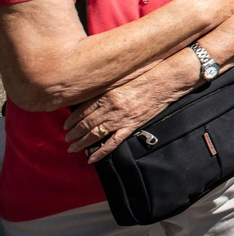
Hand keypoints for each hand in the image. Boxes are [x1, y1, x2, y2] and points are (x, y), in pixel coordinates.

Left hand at [64, 56, 192, 161]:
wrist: (165, 81)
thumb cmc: (144, 77)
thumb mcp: (121, 81)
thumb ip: (105, 91)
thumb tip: (90, 100)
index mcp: (106, 95)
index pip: (82, 111)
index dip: (71, 120)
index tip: (66, 125)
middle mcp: (110, 108)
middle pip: (85, 124)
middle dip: (73, 134)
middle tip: (66, 139)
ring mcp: (120, 119)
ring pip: (95, 135)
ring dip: (81, 143)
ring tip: (73, 148)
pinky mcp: (131, 126)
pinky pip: (112, 142)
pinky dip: (100, 152)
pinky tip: (91, 158)